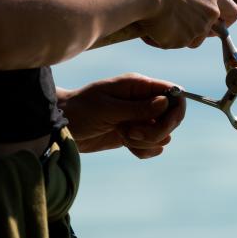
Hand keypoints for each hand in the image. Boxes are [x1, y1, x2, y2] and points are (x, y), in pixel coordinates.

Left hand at [59, 73, 185, 158]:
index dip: (175, 109)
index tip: (164, 124)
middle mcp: (143, 101)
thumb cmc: (80, 110)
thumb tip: (166, 102)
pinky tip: (126, 146)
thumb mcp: (108, 109)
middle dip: (158, 130)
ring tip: (124, 136)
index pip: (173, 93)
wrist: (60, 126)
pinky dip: (143, 151)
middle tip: (133, 134)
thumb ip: (138, 108)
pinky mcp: (133, 135)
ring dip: (147, 141)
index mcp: (138, 86)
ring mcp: (139, 119)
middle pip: (172, 117)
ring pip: (162, 135)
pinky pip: (152, 147)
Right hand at [136, 0, 236, 48]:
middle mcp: (210, 12)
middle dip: (195, 30)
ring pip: (190, 40)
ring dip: (177, 35)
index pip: (232, 12)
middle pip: (208, 31)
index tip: (217, 23)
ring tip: (158, 20)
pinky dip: (160, 38)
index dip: (225, 20)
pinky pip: (170, 43)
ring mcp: (197, 29)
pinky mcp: (181, 41)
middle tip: (176, 23)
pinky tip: (149, 25)